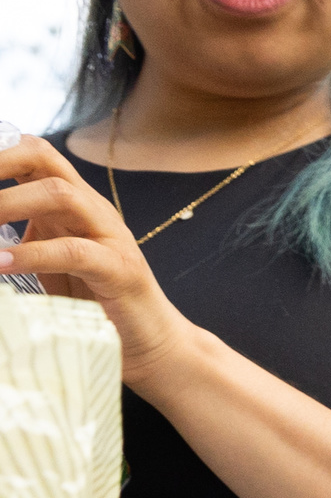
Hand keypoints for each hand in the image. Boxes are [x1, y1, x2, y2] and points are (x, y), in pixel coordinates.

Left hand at [0, 129, 195, 383]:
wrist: (149, 343)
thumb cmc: (92, 305)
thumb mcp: (44, 261)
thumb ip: (16, 240)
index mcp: (71, 203)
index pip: (32, 154)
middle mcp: (92, 209)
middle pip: (44, 158)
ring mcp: (110, 236)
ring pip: (60, 194)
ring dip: (8, 203)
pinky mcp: (120, 270)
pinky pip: (74, 251)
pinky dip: (32, 255)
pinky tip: (1, 263)